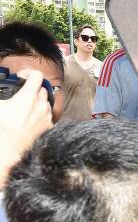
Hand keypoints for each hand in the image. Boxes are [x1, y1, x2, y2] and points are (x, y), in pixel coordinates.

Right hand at [0, 69, 52, 183]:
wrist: (6, 149)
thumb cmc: (1, 128)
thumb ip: (2, 94)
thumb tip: (5, 94)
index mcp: (28, 97)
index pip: (36, 75)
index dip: (28, 73)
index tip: (21, 77)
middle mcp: (41, 105)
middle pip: (41, 88)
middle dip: (32, 88)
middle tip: (21, 93)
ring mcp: (46, 116)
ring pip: (45, 101)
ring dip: (37, 100)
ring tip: (24, 106)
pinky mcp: (48, 126)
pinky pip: (47, 114)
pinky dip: (40, 112)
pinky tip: (29, 117)